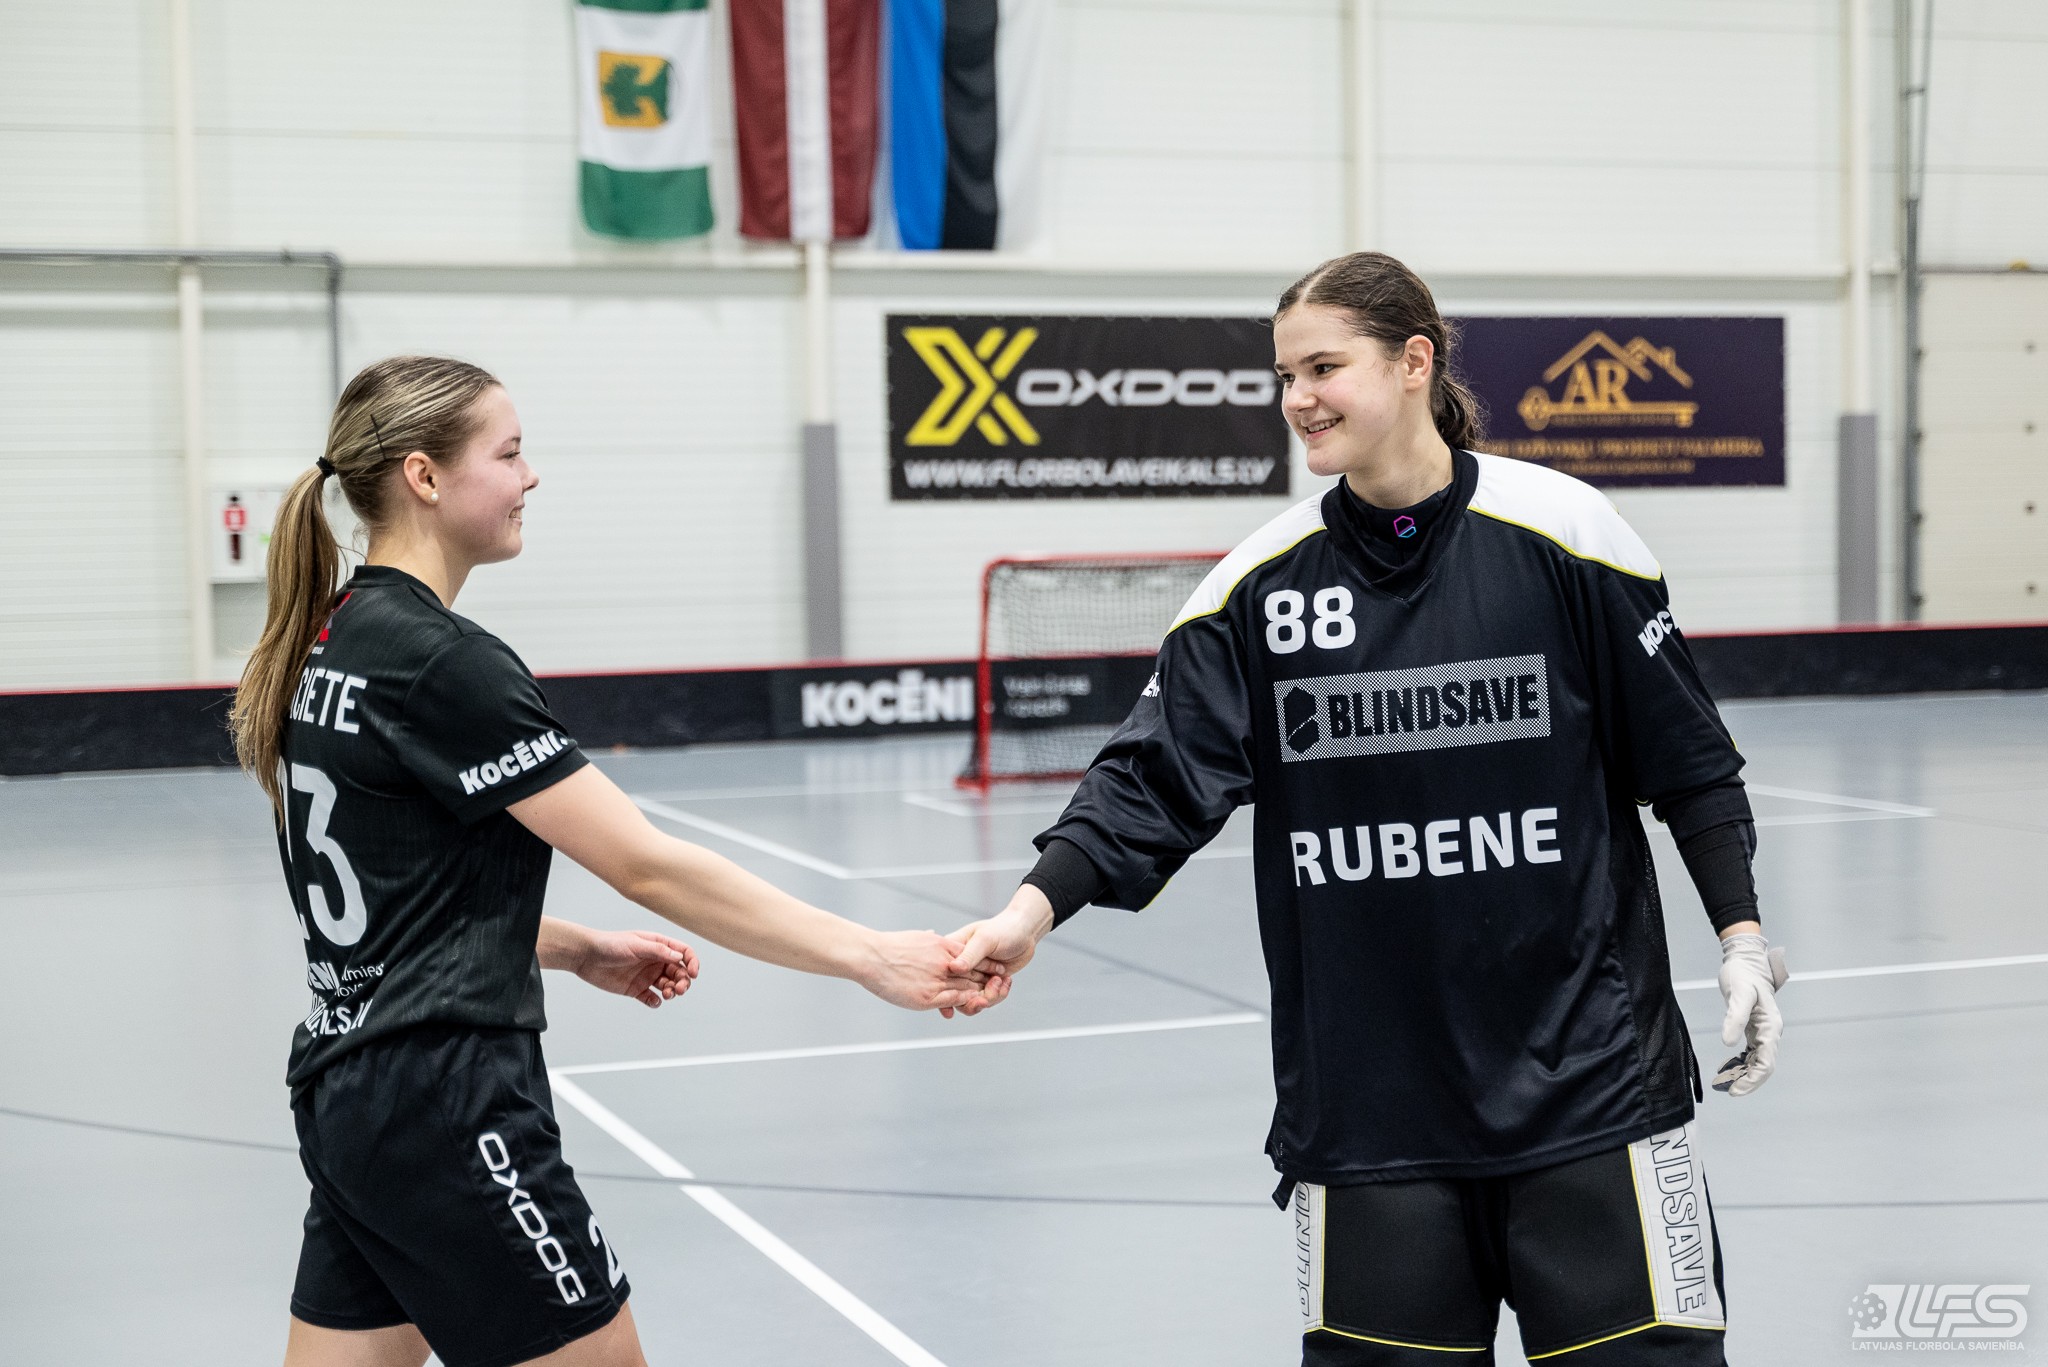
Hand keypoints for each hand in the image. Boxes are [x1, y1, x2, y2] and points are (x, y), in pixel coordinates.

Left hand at [573, 928, 699, 1007]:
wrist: (586, 956)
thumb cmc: (610, 944)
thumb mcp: (636, 944)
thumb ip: (658, 951)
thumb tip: (680, 958)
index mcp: (658, 946)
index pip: (683, 953)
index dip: (692, 962)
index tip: (693, 973)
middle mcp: (655, 961)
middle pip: (679, 972)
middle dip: (684, 981)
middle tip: (679, 989)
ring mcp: (646, 976)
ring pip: (668, 986)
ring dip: (672, 991)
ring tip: (667, 994)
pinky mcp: (635, 989)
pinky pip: (651, 998)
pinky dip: (656, 1002)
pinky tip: (654, 1000)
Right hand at [860, 929, 1006, 1012]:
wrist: (870, 955)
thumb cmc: (890, 946)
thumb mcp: (917, 936)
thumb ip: (930, 939)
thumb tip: (934, 934)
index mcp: (942, 946)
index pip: (972, 956)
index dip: (987, 963)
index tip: (998, 968)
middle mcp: (943, 963)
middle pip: (974, 973)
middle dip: (988, 980)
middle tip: (999, 985)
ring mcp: (936, 980)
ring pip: (967, 988)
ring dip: (980, 993)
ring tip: (989, 996)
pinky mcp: (927, 997)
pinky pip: (953, 1000)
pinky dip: (964, 1002)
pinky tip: (970, 1004)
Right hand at [942, 885, 1054, 1017]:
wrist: (1025, 933)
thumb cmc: (1003, 929)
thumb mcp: (985, 939)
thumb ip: (970, 955)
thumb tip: (954, 968)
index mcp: (952, 953)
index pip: (941, 976)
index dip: (944, 995)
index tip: (954, 1007)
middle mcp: (960, 968)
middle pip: (954, 995)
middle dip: (972, 1001)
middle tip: (985, 999)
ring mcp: (974, 977)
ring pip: (972, 1001)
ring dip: (989, 996)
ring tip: (1000, 980)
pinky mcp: (987, 984)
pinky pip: (988, 999)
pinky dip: (999, 994)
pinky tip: (1006, 981)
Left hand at [1712, 931, 1786, 1095]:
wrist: (1747, 960)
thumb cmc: (1744, 974)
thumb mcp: (1738, 993)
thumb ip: (1734, 1018)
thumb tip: (1728, 1043)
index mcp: (1770, 1026)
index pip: (1765, 1062)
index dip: (1752, 1079)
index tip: (1735, 1090)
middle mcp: (1770, 1032)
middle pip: (1762, 1065)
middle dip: (1745, 1080)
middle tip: (1723, 1089)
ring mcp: (1762, 1031)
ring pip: (1755, 1061)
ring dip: (1740, 1073)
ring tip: (1721, 1082)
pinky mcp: (1753, 1028)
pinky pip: (1749, 1053)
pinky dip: (1738, 1062)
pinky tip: (1725, 1068)